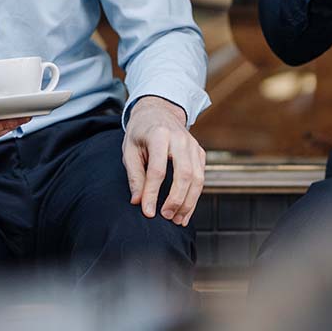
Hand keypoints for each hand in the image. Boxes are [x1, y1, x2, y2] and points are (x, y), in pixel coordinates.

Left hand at [122, 96, 205, 225]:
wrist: (158, 111)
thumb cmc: (141, 132)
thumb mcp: (129, 150)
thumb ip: (134, 176)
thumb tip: (138, 201)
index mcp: (159, 135)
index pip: (158, 170)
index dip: (153, 193)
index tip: (147, 212)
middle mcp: (180, 139)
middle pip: (184, 174)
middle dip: (176, 200)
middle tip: (165, 217)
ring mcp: (193, 145)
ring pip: (198, 178)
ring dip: (189, 202)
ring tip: (177, 220)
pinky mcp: (199, 152)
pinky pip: (201, 177)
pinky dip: (195, 197)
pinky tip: (185, 211)